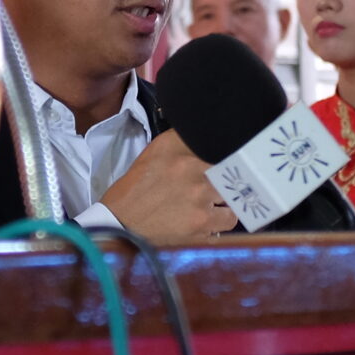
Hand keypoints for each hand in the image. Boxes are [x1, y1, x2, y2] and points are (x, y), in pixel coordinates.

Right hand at [100, 131, 236, 245]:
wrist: (121, 222)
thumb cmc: (138, 186)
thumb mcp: (155, 152)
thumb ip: (183, 139)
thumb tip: (210, 131)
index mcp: (178, 148)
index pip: (218, 140)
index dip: (229, 147)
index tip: (231, 153)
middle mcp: (191, 168)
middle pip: (231, 164)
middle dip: (228, 171)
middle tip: (220, 178)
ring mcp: (199, 196)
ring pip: (233, 190)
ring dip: (226, 195)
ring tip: (212, 200)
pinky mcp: (202, 222)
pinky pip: (229, 217)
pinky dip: (223, 218)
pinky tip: (211, 217)